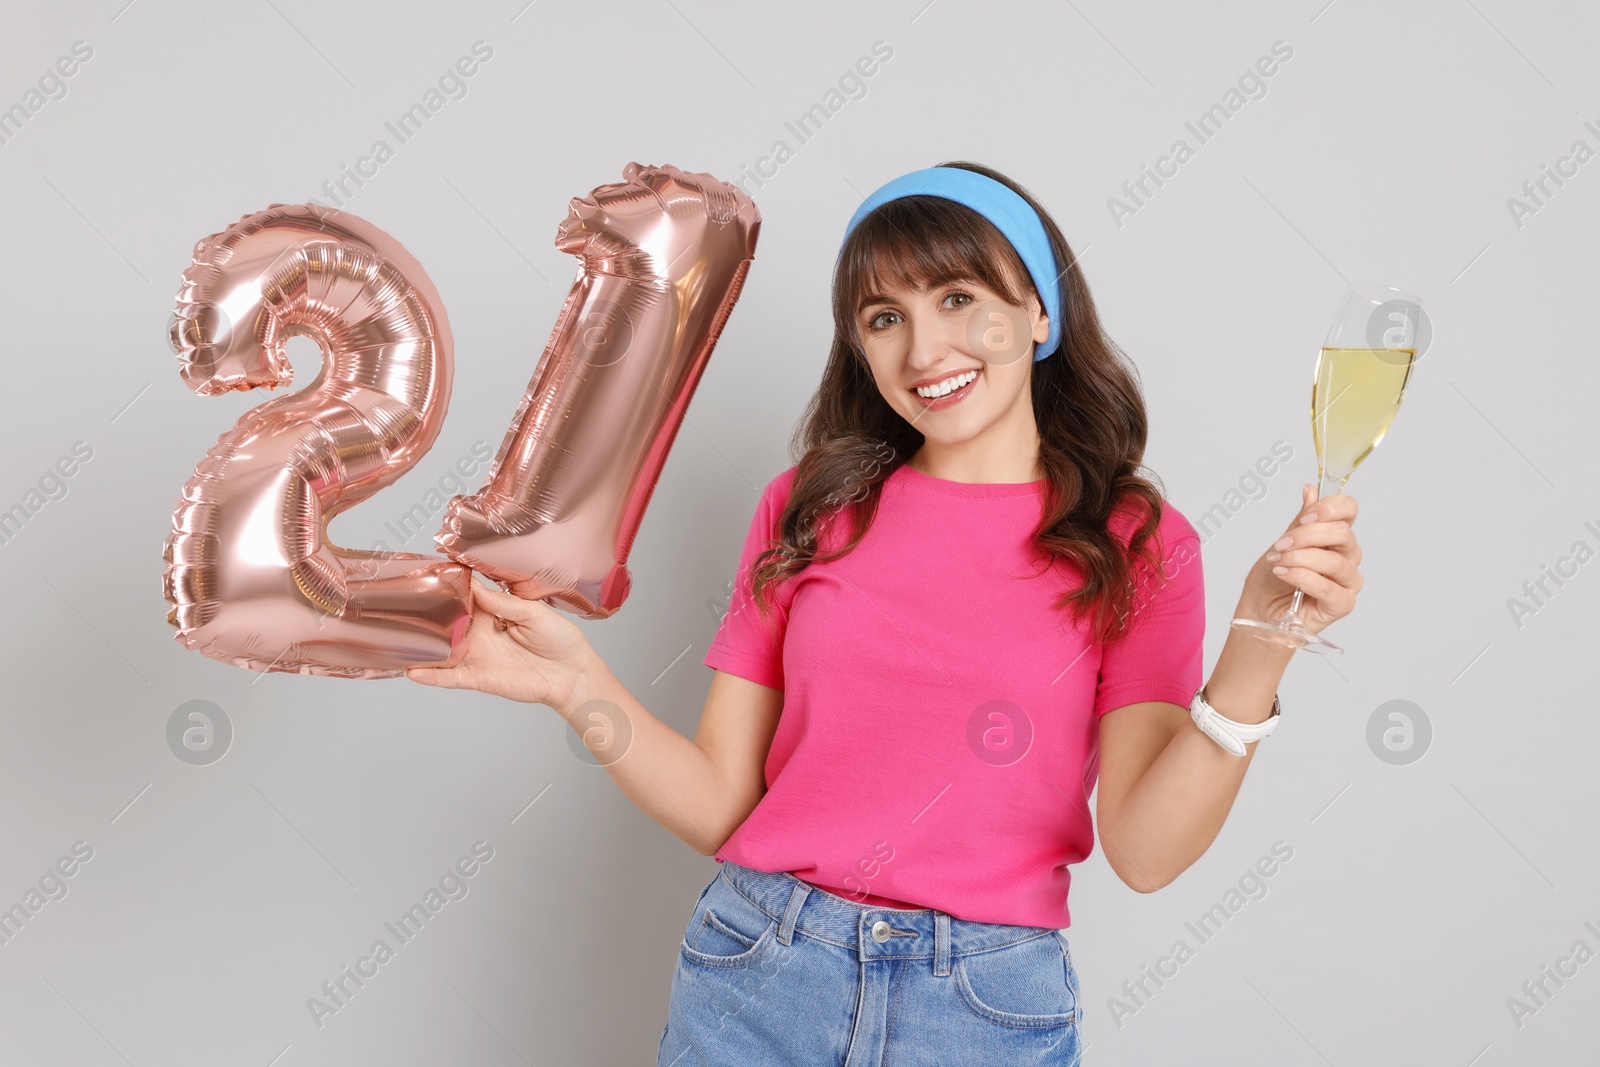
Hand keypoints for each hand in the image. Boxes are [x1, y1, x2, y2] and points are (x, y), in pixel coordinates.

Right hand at [405, 575, 603, 714]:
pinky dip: (432, 676)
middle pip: (447, 622)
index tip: (429, 573)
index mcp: (494, 612)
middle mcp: (481, 633)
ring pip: (442, 651)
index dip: (449, 587)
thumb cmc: (560, 640)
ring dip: (420, 647)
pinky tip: (412, 670)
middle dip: (426, 615)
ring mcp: (477, 656)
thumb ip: (503, 602)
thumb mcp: (534, 612)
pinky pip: (450, 677)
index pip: (466, 597)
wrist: (572, 675)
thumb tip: (475, 587)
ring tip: (395, 638)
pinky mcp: (479, 677)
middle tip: (400, 603)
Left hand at [1238, 482, 1362, 633]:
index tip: (1306, 516)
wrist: (1260, 610)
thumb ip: (1300, 521)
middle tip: (1281, 544)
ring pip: (1335, 562)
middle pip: (1343, 534)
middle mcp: (1348, 557)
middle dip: (1307, 536)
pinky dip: (1302, 578)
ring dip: (1300, 559)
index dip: (1330, 508)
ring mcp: (1348, 581)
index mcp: (1335, 537)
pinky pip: (1329, 587)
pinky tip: (1284, 575)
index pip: (1349, 510)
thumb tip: (1310, 490)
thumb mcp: (1283, 543)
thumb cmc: (1271, 579)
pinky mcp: (1343, 604)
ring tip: (1278, 563)